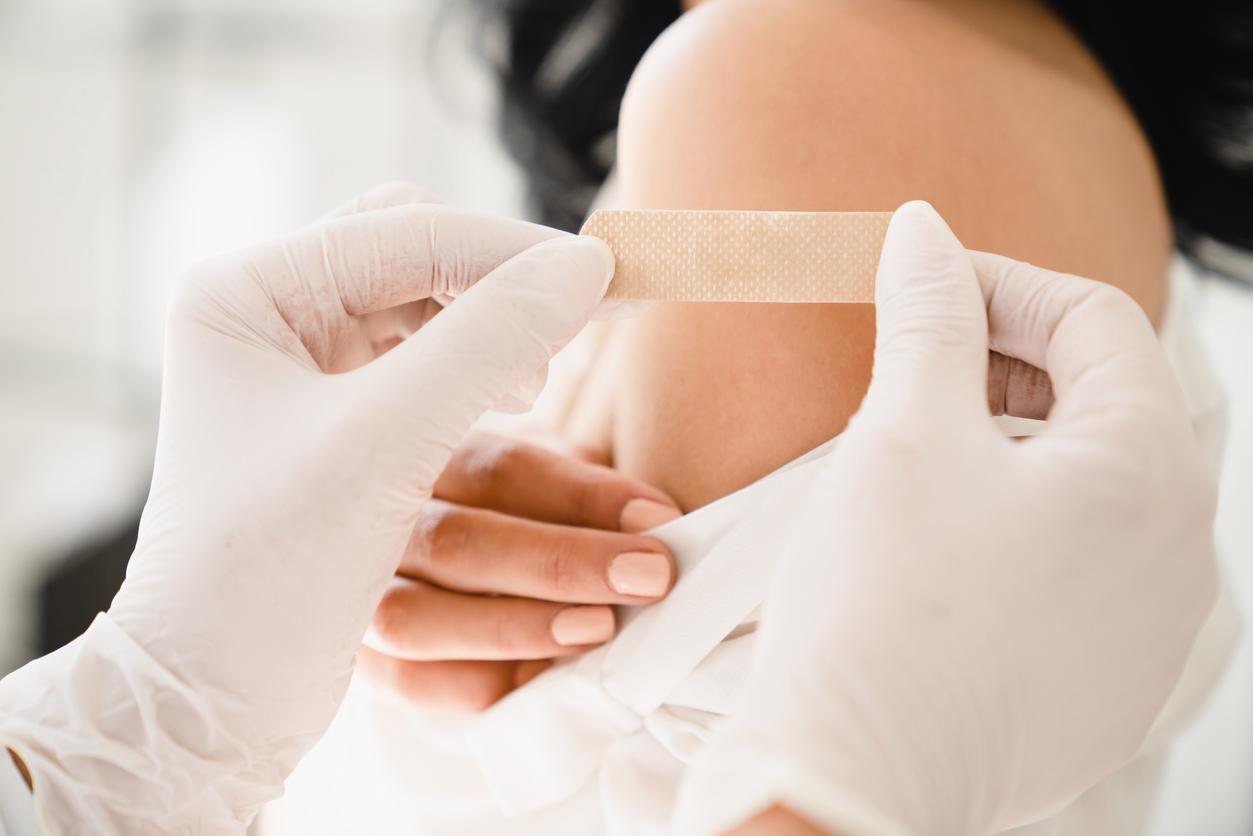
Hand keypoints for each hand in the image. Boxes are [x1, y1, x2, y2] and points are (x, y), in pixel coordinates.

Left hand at [0, 183, 615, 831]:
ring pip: (429, 308)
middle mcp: (271, 315)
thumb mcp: (383, 442)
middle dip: (500, 290)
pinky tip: (510, 408)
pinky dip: (479, 380)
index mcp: (251, 294)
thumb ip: (488, 340)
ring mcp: (301, 366)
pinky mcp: (334, 418)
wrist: (214, 697)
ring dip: (497, 337)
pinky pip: (426, 364)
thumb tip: (585, 265)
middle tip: (569, 330)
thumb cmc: (268, 572)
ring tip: (535, 387)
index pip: (410, 230)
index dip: (517, 252)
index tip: (611, 279)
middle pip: (420, 256)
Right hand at [358, 428, 679, 711]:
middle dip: (562, 563)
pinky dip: (480, 681)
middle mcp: (371, 519)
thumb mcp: (535, 480)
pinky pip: (412, 683)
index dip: (584, 496)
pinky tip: (545, 676)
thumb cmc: (503, 508)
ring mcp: (353, 594)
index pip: (500, 470)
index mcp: (421, 452)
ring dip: (518, 628)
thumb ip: (583, 498)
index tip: (660, 522)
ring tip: (598, 629)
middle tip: (649, 577)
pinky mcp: (361, 659)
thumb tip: (657, 526)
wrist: (422, 548)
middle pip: (458, 543)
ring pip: (418, 619)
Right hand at [676, 201, 1217, 834]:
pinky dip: (1013, 527)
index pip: (1096, 323)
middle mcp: (1180, 554)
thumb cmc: (879, 611)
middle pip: (1101, 404)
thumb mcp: (903, 432)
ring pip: (1088, 490)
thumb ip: (929, 315)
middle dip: (1005, 365)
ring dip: (1006, 447)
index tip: (922, 281)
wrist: (850, 781)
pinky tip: (936, 544)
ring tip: (913, 457)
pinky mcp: (1104, 684)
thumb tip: (926, 234)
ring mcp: (1149, 630)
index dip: (1001, 283)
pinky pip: (1075, 569)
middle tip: (911, 367)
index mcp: (1149, 474)